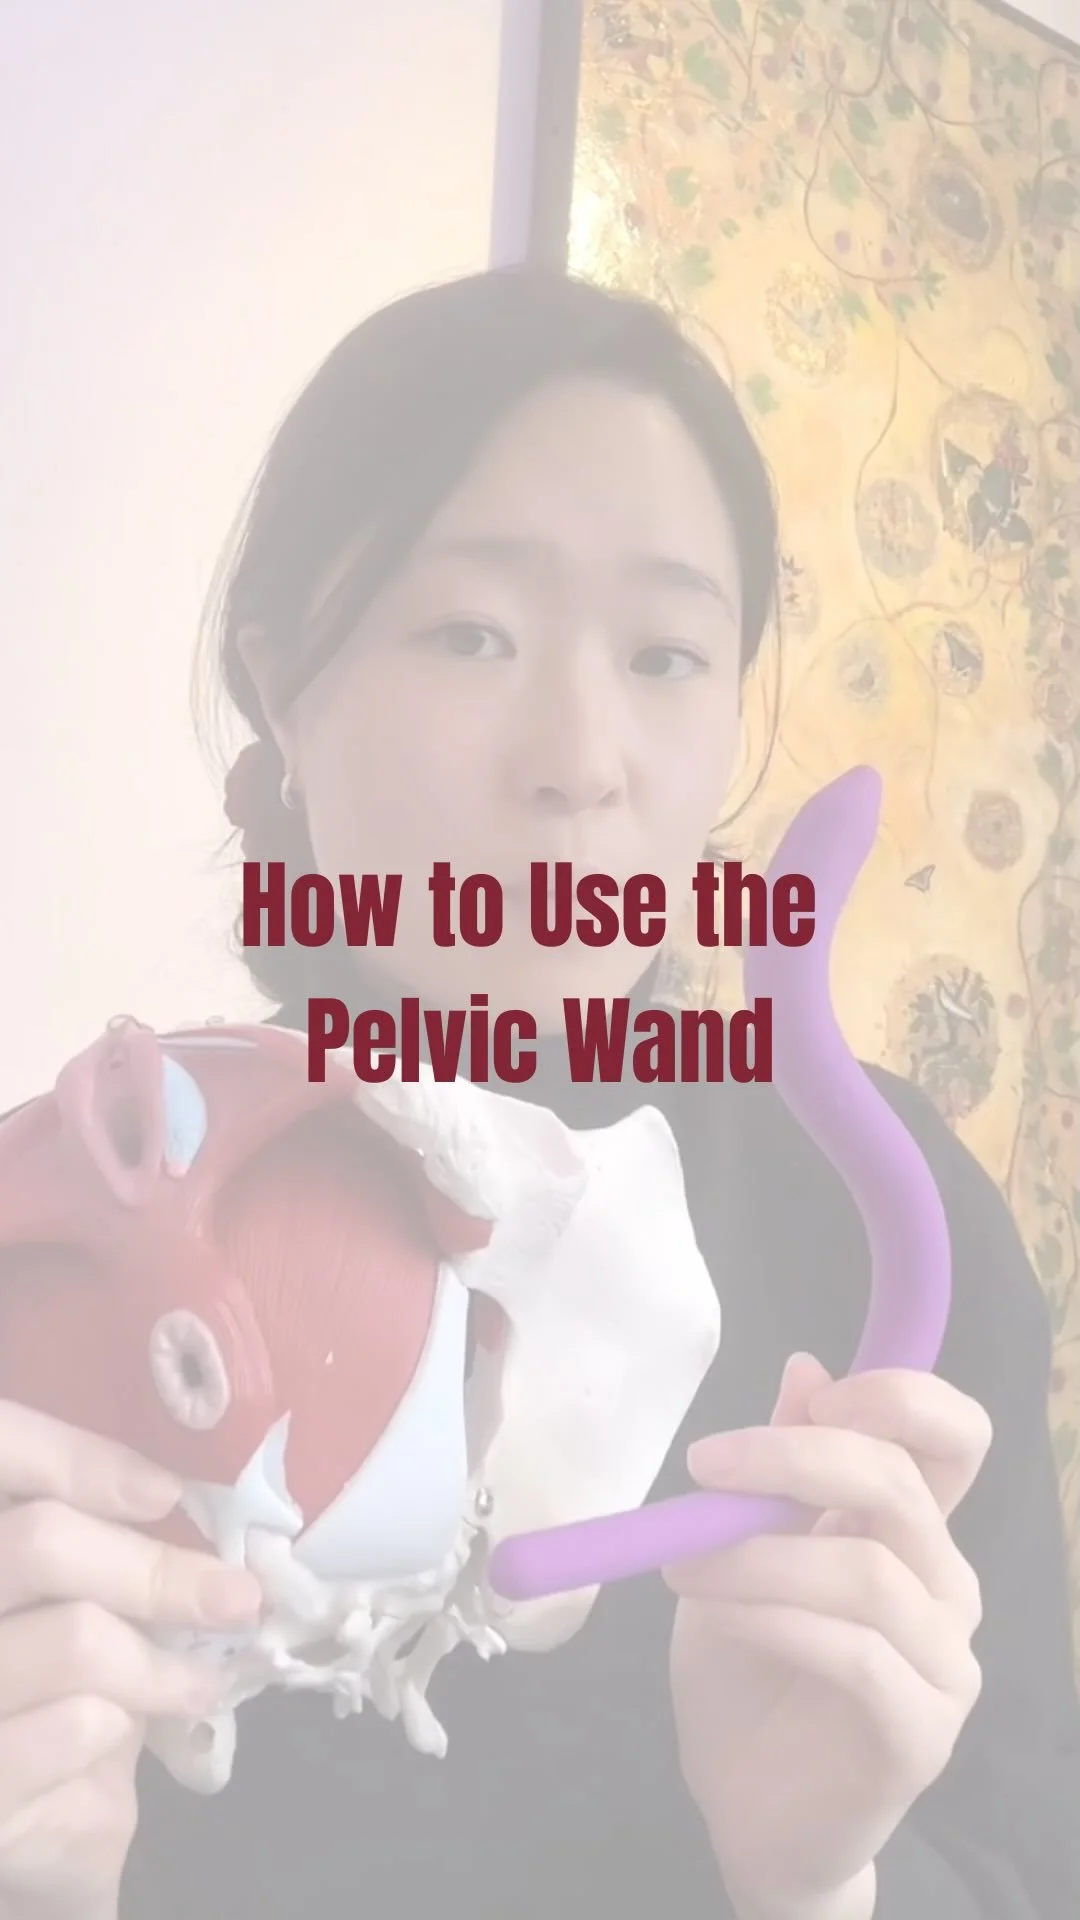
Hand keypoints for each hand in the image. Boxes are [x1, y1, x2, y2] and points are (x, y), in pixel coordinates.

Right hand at [0, 1400, 261, 1919]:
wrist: (33, 1839)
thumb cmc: (55, 1702)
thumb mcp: (76, 1613)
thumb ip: (110, 1550)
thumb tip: (210, 1506)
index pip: (1, 1446)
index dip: (73, 1456)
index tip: (165, 1491)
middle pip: (42, 1543)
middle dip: (156, 1569)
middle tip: (235, 1598)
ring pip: (74, 1638)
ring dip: (158, 1665)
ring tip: (197, 1684)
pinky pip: (75, 1726)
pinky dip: (119, 1728)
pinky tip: (120, 1738)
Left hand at [665, 1355, 991, 1919]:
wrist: (747, 1811)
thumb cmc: (747, 1673)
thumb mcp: (741, 1554)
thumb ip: (779, 1477)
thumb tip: (808, 1365)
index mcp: (908, 1528)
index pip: (953, 1436)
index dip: (899, 1395)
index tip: (817, 1394)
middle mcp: (943, 1584)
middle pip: (902, 1483)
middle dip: (796, 1456)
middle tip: (705, 1464)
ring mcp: (944, 1661)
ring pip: (869, 1571)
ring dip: (760, 1554)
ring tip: (681, 1564)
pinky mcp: (922, 1731)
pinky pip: (858, 1653)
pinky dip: (776, 1619)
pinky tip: (719, 1617)